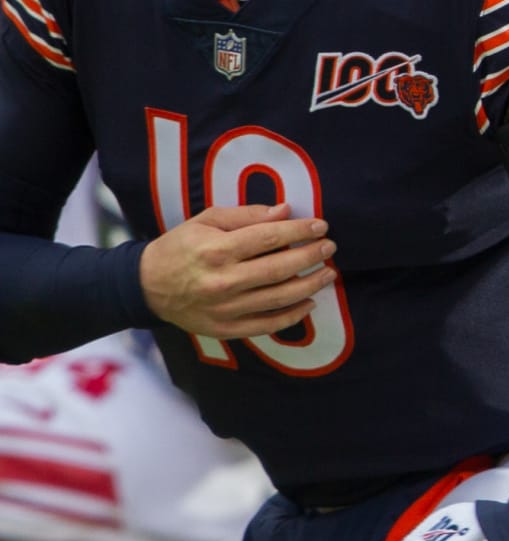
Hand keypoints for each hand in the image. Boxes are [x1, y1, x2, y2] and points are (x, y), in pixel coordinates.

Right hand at [140, 203, 336, 338]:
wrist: (147, 287)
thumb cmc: (181, 247)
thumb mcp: (207, 220)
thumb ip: (246, 215)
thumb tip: (284, 211)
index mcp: (217, 250)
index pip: (269, 238)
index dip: (299, 230)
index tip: (321, 226)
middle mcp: (222, 281)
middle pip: (279, 269)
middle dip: (311, 257)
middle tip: (330, 247)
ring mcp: (224, 309)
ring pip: (278, 299)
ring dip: (309, 285)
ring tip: (328, 274)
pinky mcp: (225, 329)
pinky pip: (266, 325)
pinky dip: (292, 316)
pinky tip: (309, 303)